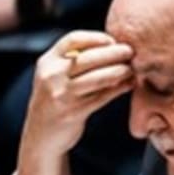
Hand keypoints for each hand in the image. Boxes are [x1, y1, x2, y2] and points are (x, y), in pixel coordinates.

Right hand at [14, 30, 133, 174]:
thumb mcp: (56, 76)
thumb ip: (74, 61)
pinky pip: (101, 97)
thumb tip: (113, 46)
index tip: (113, 40)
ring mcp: (61, 95)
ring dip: (119, 71)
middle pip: (88, 58)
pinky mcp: (73, 113)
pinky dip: (118, 89)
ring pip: (97, 78)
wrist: (41, 136)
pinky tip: (128, 85)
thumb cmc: (55, 100)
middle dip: (113, 53)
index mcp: (47, 62)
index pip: (73, 40)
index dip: (96, 38)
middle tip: (131, 51)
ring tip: (132, 69)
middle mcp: (51, 76)